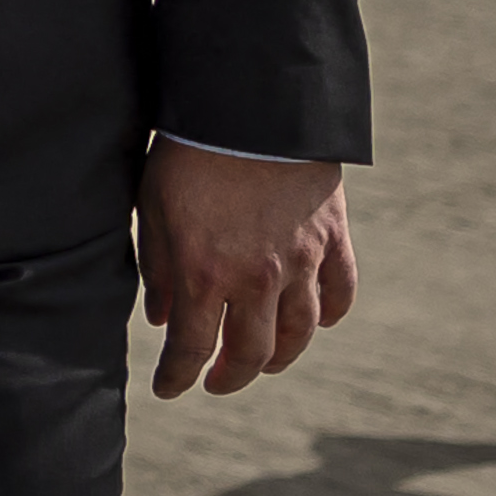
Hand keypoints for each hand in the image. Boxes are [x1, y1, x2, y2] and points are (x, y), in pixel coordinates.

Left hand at [136, 146, 358, 398]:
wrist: (249, 107)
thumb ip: (159, 269)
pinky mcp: (333, 238)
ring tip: (263, 362)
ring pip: (300, 332)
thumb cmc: (188, 153)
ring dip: (281, 357)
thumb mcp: (154, 209)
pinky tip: (319, 322)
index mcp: (206, 274)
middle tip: (216, 382)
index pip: (193, 349)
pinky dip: (332, 315)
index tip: (169, 389)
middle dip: (230, 376)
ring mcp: (302, 261)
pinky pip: (341, 293)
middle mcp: (258, 279)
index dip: (178, 377)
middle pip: (252, 353)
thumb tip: (164, 319)